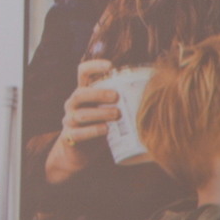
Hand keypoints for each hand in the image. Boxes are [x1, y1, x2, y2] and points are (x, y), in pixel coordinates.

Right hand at [44, 59, 119, 183]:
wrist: (79, 154)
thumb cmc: (100, 127)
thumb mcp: (107, 111)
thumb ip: (119, 102)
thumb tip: (150, 92)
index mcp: (83, 93)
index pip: (83, 72)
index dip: (94, 66)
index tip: (110, 66)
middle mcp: (73, 104)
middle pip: (80, 93)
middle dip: (98, 94)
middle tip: (117, 96)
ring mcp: (69, 121)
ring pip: (80, 114)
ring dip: (100, 113)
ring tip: (117, 115)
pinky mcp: (69, 137)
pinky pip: (78, 133)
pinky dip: (93, 131)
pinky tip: (105, 130)